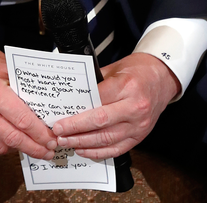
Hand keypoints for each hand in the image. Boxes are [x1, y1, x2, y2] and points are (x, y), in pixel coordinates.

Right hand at [0, 31, 56, 158]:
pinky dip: (5, 147)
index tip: (52, 140)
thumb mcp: (15, 74)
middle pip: (13, 138)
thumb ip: (30, 95)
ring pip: (1, 147)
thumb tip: (50, 118)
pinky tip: (15, 142)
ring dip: (20, 149)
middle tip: (48, 151)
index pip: (23, 120)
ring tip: (34, 146)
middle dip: (34, 148)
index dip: (40, 134)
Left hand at [52, 53, 179, 158]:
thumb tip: (72, 99)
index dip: (75, 114)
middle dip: (75, 130)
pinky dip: (98, 152)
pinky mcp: (139, 136)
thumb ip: (94, 84)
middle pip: (99, 122)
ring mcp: (138, 125)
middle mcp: (135, 108)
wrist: (162, 78)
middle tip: (58, 133)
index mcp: (127, 87)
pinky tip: (83, 150)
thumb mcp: (114, 70)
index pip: (95, 102)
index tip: (60, 119)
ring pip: (106, 139)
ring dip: (83, 143)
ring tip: (66, 142)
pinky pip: (116, 149)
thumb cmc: (137, 72)